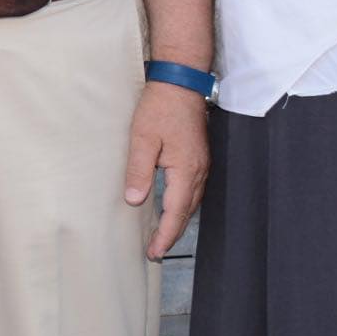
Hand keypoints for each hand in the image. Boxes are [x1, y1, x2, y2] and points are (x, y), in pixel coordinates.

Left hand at [123, 79, 207, 259]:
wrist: (180, 83)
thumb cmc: (160, 108)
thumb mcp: (142, 139)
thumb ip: (139, 171)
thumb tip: (135, 200)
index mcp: (186, 170)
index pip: (175, 212)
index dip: (165, 235)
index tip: (154, 252)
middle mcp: (199, 171)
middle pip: (186, 211)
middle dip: (172, 233)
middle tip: (156, 250)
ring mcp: (201, 164)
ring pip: (192, 201)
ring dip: (178, 219)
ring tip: (163, 234)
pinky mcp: (198, 156)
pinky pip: (193, 189)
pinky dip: (183, 204)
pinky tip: (173, 205)